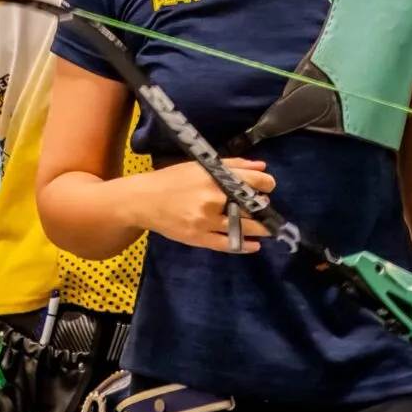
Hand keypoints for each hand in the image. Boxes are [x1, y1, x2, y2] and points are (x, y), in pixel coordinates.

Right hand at [133, 158, 274, 252]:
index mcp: (214, 177)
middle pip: (250, 206)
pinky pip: (227, 244)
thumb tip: (261, 166)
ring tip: (269, 228)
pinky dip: (244, 246)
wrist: (142, 200)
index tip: (269, 187)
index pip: (251, 180)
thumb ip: (233, 165)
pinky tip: (255, 245)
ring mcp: (206, 221)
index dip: (266, 183)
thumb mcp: (201, 166)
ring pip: (242, 226)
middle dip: (262, 207)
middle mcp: (212, 199)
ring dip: (260, 228)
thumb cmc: (173, 179)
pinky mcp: (198, 238)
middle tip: (266, 208)